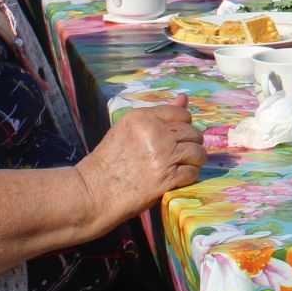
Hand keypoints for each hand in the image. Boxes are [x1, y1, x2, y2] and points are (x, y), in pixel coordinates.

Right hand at [76, 98, 203, 229]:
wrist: (94, 192)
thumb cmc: (109, 161)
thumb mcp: (127, 129)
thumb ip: (158, 116)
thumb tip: (184, 98)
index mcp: (143, 117)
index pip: (182, 113)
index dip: (184, 126)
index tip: (176, 137)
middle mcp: (155, 133)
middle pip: (193, 133)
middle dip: (191, 143)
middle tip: (180, 154)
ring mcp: (163, 155)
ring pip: (197, 152)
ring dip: (193, 160)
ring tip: (182, 165)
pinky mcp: (167, 177)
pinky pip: (192, 172)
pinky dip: (188, 177)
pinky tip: (177, 178)